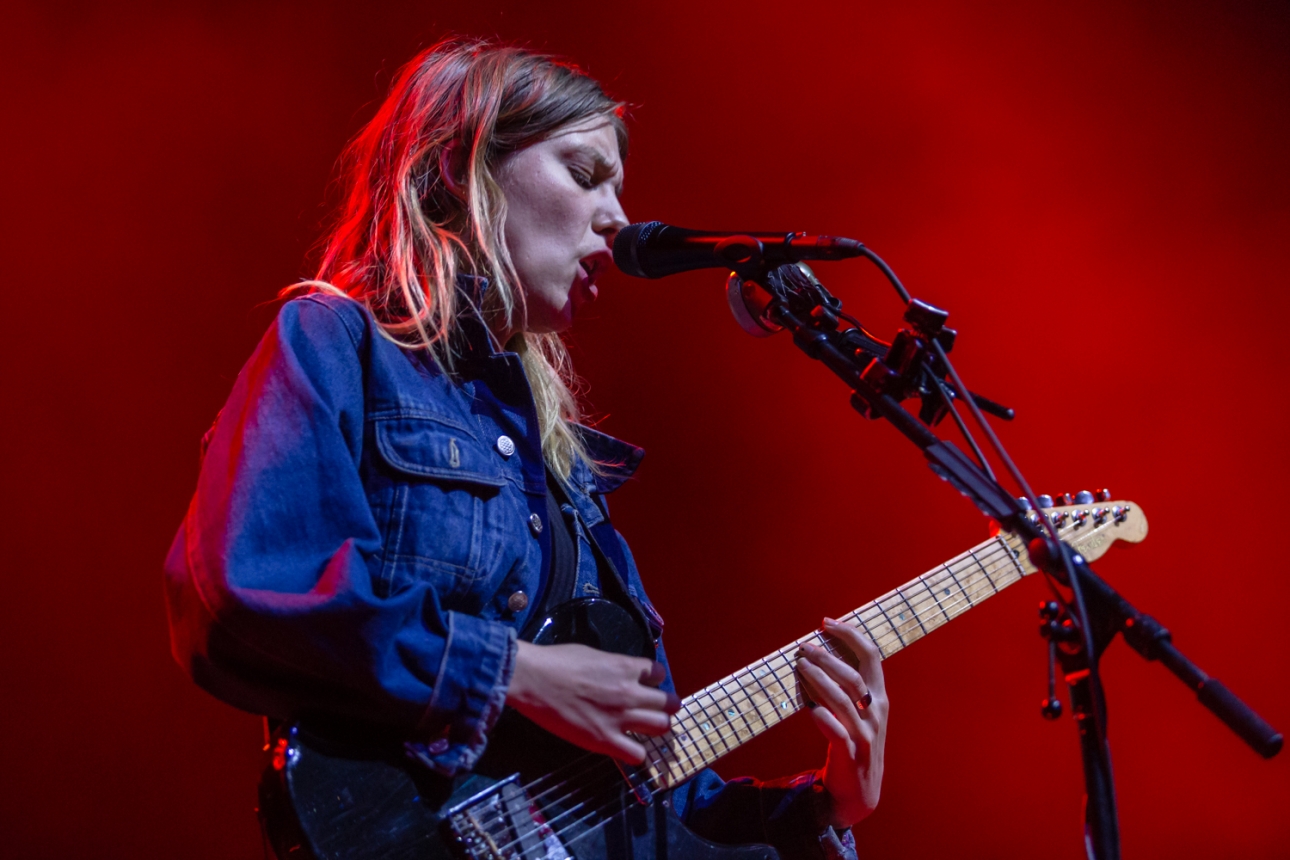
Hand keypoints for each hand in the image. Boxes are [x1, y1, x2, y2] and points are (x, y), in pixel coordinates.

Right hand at [506, 640, 680, 762]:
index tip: (646, 685)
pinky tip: (627, 747)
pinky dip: (636, 753)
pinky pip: (638, 755)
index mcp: (626, 667)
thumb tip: (620, 674)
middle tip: (655, 710)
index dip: (654, 680)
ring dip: (656, 728)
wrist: (534, 680)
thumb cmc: (558, 661)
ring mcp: (620, 718)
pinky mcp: (605, 741)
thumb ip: (614, 666)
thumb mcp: (594, 654)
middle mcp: (630, 693)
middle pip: (669, 704)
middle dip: (666, 706)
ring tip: (646, 729)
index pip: (659, 674)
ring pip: (661, 727)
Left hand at [796, 617, 887, 828]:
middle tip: (804, 646)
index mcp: (879, 697)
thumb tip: (822, 650)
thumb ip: (848, 685)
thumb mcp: (860, 712)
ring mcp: (865, 734)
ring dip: (819, 680)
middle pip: (854, 676)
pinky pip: (835, 731)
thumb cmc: (856, 742)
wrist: (861, 790)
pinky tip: (807, 707)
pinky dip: (821, 716)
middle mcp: (875, 712)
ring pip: (842, 700)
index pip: (871, 655)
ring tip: (799, 666)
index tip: (826, 622)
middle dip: (828, 657)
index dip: (850, 634)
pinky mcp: (850, 754)